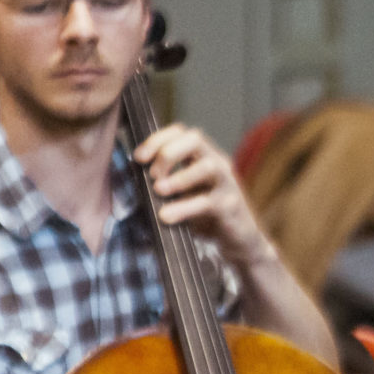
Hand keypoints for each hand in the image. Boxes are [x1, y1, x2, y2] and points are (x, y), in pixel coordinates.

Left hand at [135, 123, 273, 264]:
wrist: (240, 241)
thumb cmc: (207, 215)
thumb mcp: (185, 193)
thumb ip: (166, 181)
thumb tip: (132, 175)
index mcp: (204, 156)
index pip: (181, 132)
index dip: (157, 139)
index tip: (138, 158)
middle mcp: (218, 164)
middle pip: (195, 139)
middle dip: (168, 153)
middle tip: (152, 175)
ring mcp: (227, 184)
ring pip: (208, 166)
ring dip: (179, 177)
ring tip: (159, 191)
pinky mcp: (230, 207)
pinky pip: (208, 202)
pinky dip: (184, 208)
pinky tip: (166, 216)